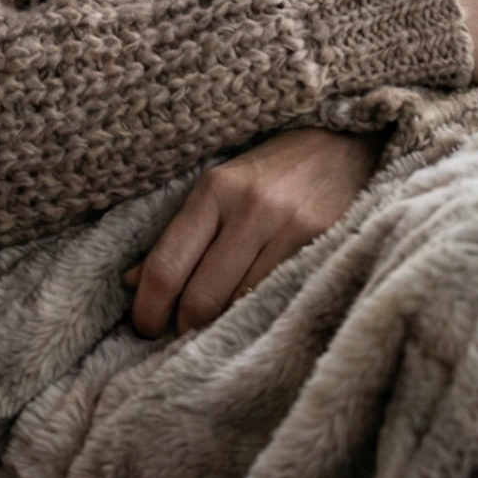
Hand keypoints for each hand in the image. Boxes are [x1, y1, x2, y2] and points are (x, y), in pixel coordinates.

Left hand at [125, 127, 382, 338]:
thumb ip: (179, 235)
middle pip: (201, 298)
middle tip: (181, 334)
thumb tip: (133, 283)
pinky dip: (259, 315)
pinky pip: (278, 300)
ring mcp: (289, 228)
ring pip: (239, 307)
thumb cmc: (273, 169)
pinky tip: (255, 314)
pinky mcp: (322, 244)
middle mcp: (249, 207)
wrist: (344, 143)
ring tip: (219, 322)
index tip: (146, 328)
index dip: (149, 310)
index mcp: (214, 190)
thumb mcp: (219, 187)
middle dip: (184, 328)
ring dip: (223, 326)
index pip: (167, 266)